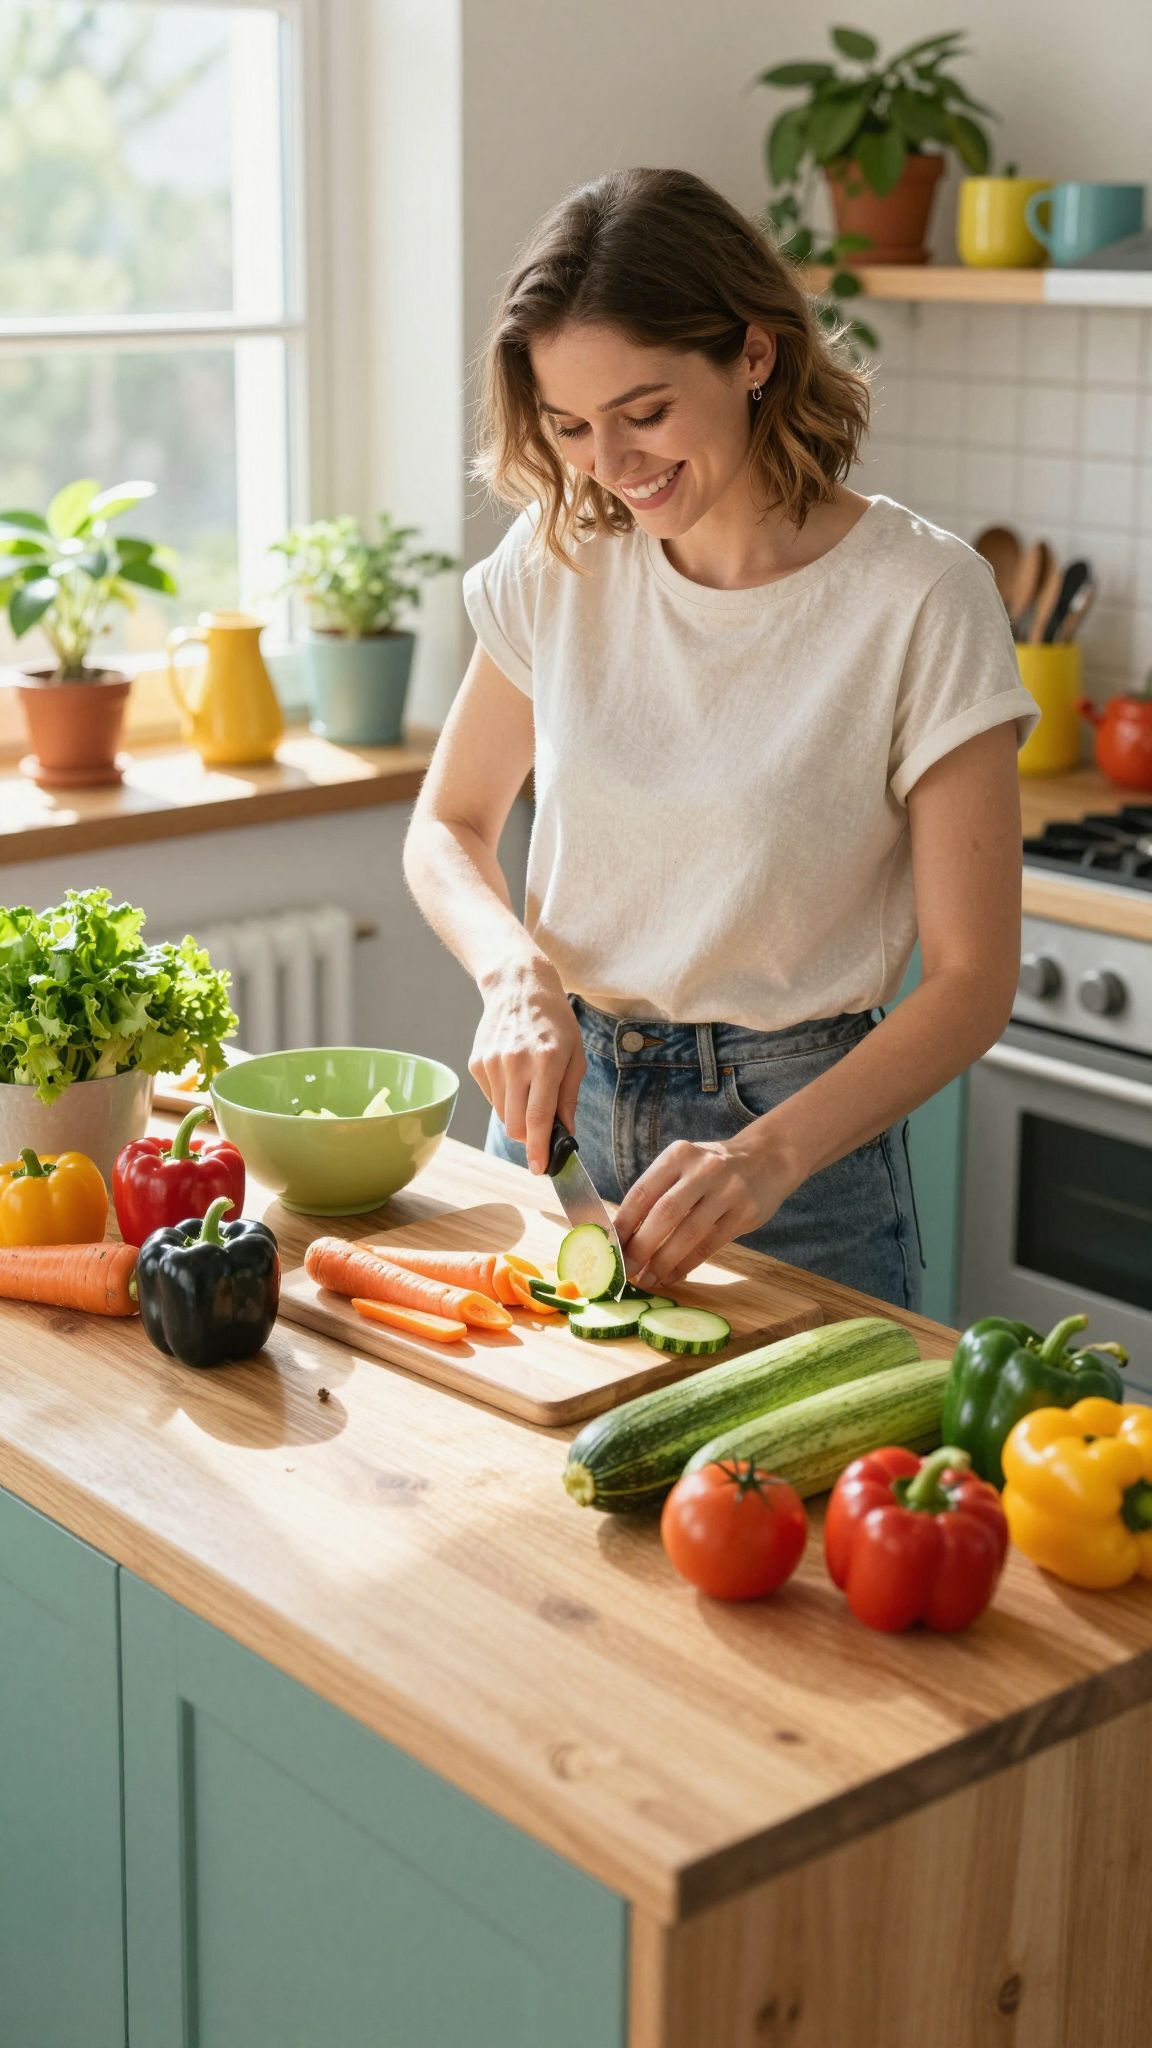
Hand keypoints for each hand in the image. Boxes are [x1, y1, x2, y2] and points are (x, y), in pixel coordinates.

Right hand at [469, 960, 585, 1172]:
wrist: (518, 986)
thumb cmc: (554, 1021)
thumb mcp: (575, 1055)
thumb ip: (569, 1097)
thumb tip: (564, 1133)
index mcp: (546, 1061)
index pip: (538, 1118)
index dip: (538, 1149)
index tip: (539, 1168)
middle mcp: (515, 1063)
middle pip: (516, 1125)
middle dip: (529, 1137)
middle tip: (541, 1131)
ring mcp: (492, 1063)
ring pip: (503, 1115)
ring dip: (518, 1115)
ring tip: (530, 1088)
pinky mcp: (477, 1063)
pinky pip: (491, 1098)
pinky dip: (505, 1098)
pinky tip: (515, 1075)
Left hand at [614, 1127, 798, 1288]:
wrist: (768, 1158)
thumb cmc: (713, 1168)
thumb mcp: (685, 1165)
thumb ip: (658, 1193)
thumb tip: (622, 1235)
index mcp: (678, 1156)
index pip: (642, 1193)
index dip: (623, 1224)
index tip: (610, 1248)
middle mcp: (703, 1170)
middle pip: (664, 1214)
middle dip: (640, 1248)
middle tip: (626, 1271)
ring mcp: (727, 1191)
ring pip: (688, 1234)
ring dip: (664, 1262)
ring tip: (649, 1280)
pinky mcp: (745, 1213)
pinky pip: (709, 1246)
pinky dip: (687, 1265)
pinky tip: (673, 1276)